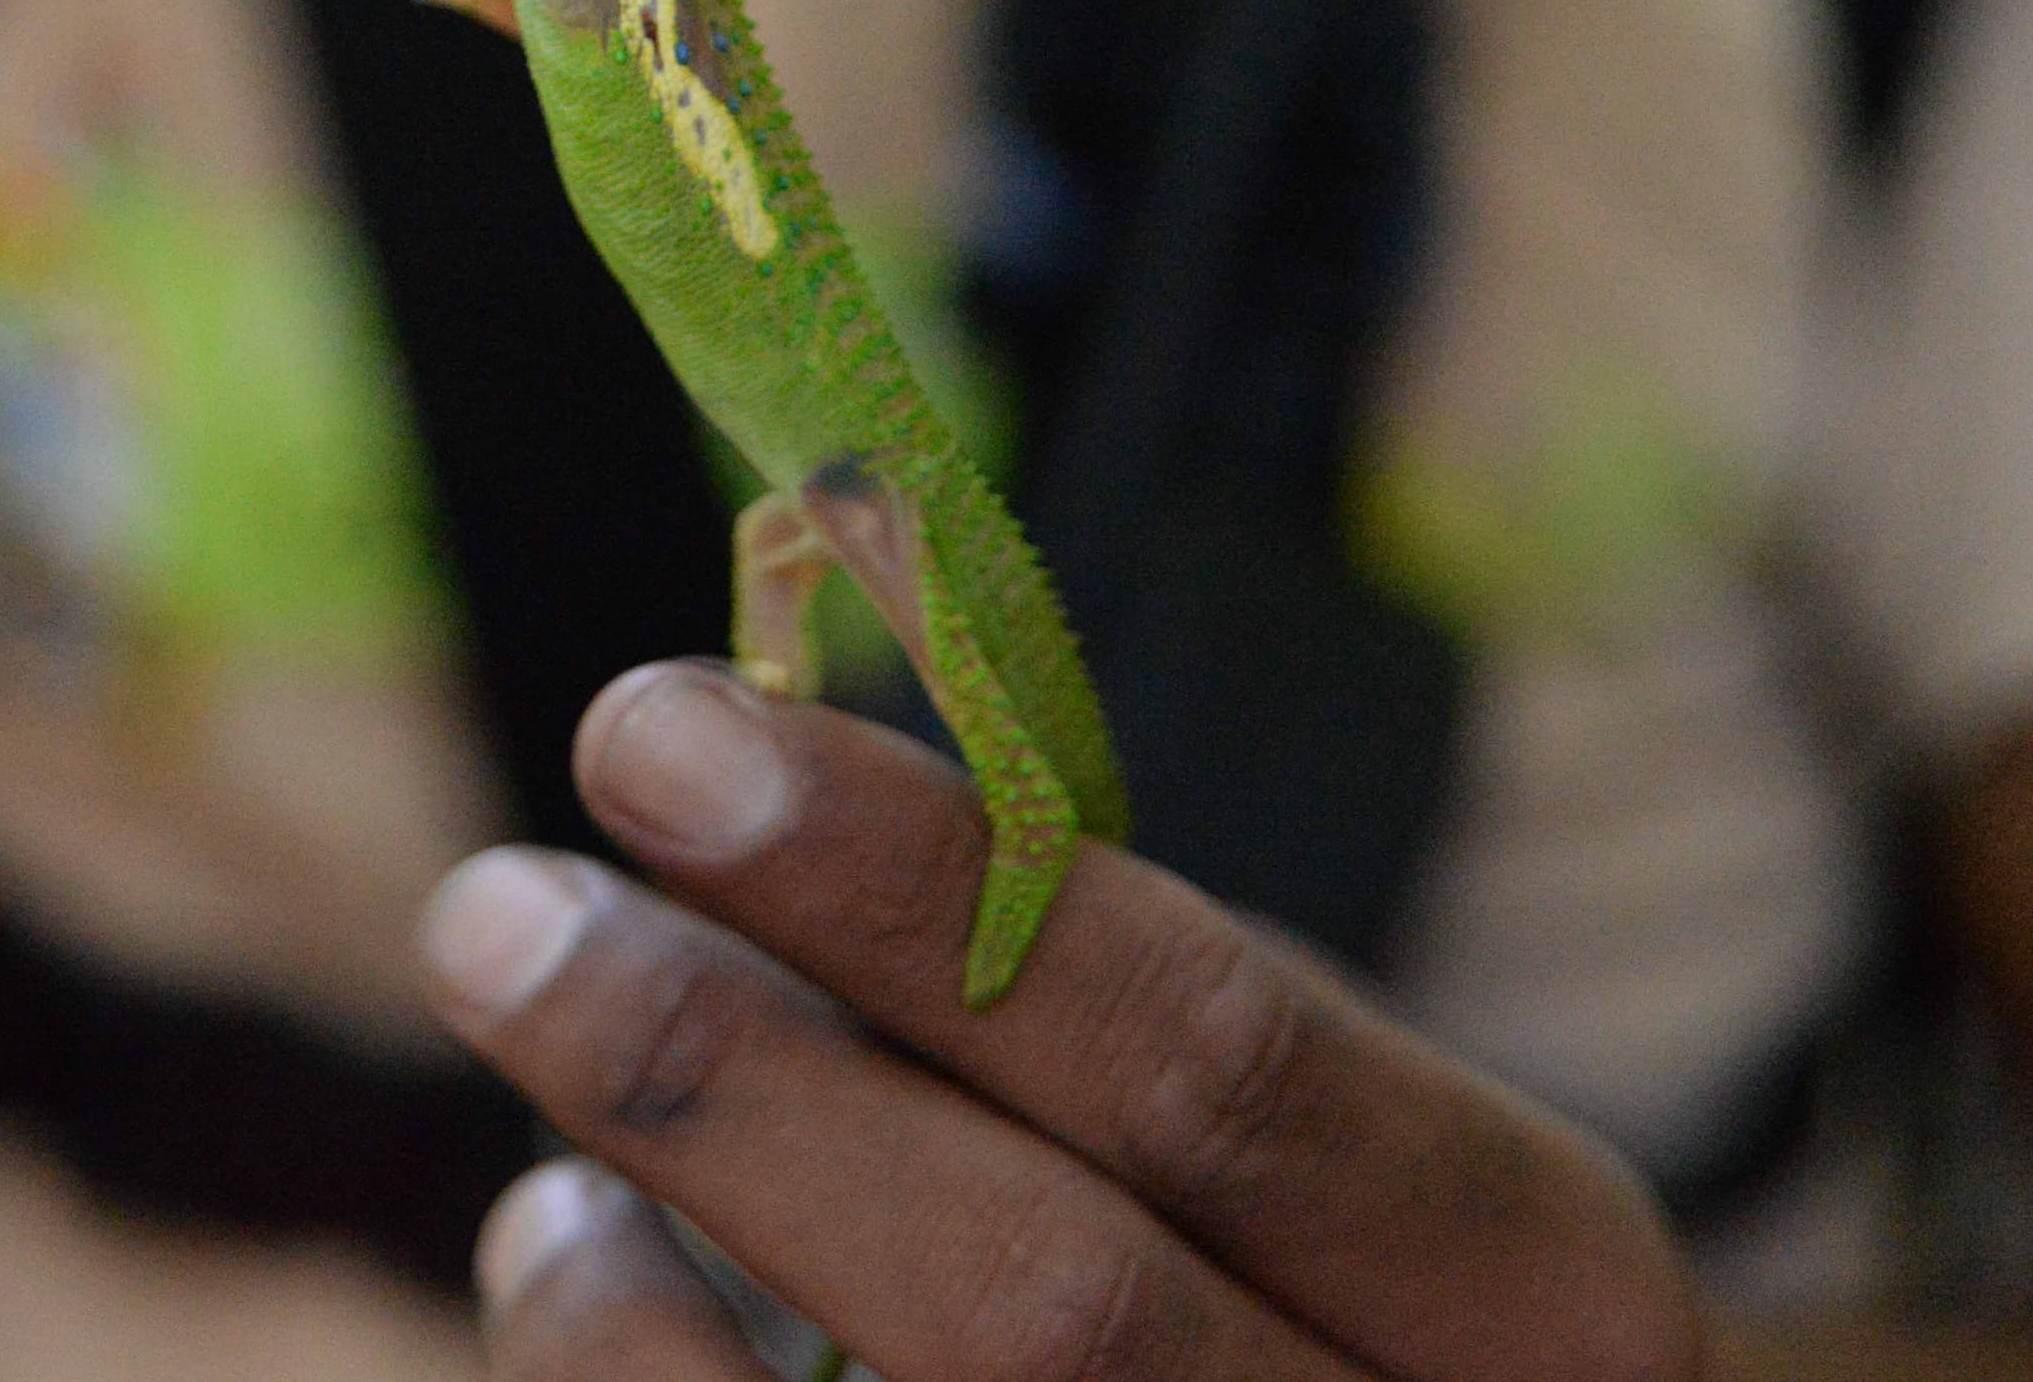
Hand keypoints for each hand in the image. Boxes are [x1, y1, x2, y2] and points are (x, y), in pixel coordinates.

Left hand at [418, 661, 1705, 1381]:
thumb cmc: (1322, 1304)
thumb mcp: (1309, 1142)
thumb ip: (1085, 984)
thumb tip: (745, 775)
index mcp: (1540, 1297)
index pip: (1215, 1063)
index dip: (915, 884)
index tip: (652, 726)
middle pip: (1047, 1306)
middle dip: (735, 1084)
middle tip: (492, 914)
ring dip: (637, 1300)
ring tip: (544, 1168)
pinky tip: (583, 1283)